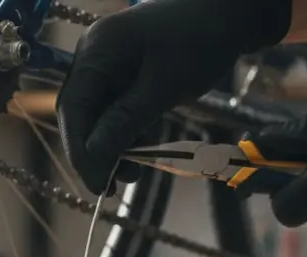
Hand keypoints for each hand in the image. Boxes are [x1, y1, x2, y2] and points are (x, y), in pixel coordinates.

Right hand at [56, 0, 291, 194]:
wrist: (234, 10)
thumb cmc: (201, 40)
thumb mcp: (165, 86)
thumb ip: (125, 121)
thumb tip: (94, 155)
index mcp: (97, 51)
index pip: (72, 109)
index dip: (80, 151)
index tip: (97, 185)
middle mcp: (94, 55)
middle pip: (80, 114)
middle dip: (94, 152)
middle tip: (111, 187)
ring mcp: (109, 62)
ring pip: (98, 114)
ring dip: (111, 146)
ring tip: (133, 174)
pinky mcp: (127, 70)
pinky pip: (116, 107)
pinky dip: (126, 132)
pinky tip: (141, 152)